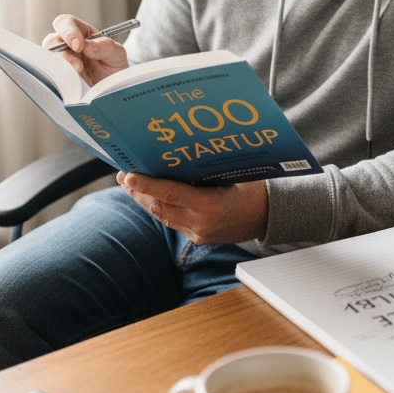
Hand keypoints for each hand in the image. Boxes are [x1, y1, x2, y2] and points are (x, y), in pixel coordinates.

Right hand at [45, 14, 128, 85]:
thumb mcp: (117, 54)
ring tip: (79, 73)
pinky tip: (72, 81)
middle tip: (77, 65)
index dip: (69, 32)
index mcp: (81, 32)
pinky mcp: (60, 76)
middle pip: (52, 40)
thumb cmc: (115, 66)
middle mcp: (67, 45)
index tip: (78, 46)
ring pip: (49, 58)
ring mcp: (62, 61)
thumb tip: (87, 46)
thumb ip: (105, 46)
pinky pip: (52, 74)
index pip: (67, 23)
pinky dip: (59, 77)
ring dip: (62, 66)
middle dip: (62, 51)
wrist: (114, 87)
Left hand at [117, 172, 268, 244]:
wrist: (271, 216)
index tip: (127, 175)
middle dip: (138, 191)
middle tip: (123, 174)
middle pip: (160, 207)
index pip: (171, 193)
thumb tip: (174, 155)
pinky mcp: (199, 238)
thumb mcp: (230, 174)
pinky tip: (151, 197)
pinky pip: (172, 221)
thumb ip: (203, 171)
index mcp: (210, 206)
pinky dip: (159, 208)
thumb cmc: (253, 188)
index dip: (147, 185)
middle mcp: (201, 223)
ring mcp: (199, 233)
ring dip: (145, 200)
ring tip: (130, 184)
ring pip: (162, 216)